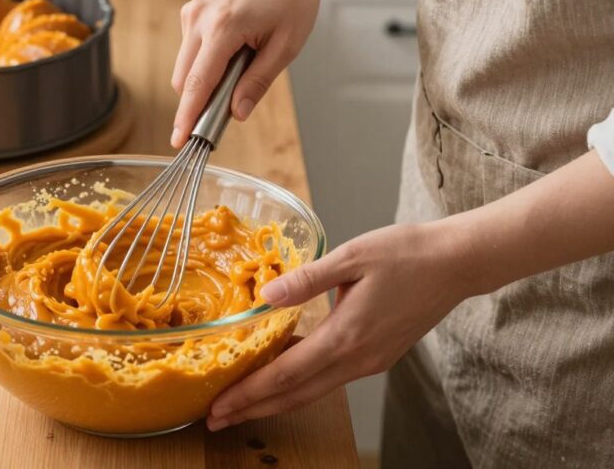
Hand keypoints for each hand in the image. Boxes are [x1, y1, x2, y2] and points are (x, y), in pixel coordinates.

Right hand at [170, 0, 328, 146]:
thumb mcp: (286, 46)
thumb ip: (258, 82)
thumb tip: (236, 113)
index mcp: (223, 28)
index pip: (197, 83)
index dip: (187, 117)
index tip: (179, 141)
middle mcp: (200, 19)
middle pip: (184, 80)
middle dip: (200, 100)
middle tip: (231, 105)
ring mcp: (193, 13)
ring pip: (184, 67)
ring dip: (205, 80)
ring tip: (243, 64)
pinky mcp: (192, 11)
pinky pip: (190, 51)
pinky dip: (206, 62)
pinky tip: (234, 50)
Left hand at [206, 220, 476, 430]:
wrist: (457, 263)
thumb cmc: (407, 253)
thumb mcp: (352, 256)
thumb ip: (306, 280)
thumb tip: (266, 295)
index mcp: (346, 337)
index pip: (285, 376)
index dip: (248, 394)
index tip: (217, 406)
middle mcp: (357, 359)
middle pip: (294, 395)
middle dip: (252, 409)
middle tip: (214, 418)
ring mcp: (369, 361)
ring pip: (312, 391)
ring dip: (273, 401)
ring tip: (241, 405)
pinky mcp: (377, 356)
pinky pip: (329, 378)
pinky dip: (299, 384)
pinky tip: (280, 376)